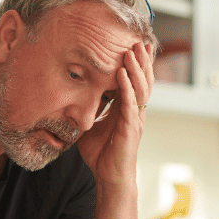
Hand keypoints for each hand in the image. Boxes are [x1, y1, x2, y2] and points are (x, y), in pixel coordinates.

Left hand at [77, 43, 153, 186]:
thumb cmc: (101, 154)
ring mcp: (134, 119)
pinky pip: (130, 103)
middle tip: (139, 40)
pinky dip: (127, 87)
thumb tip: (74, 97)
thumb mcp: (92, 125)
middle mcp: (134, 112)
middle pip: (143, 80)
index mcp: (127, 110)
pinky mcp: (130, 128)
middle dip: (142, 60)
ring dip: (136, 68)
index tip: (135, 46)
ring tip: (133, 50)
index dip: (137, 65)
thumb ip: (90, 109)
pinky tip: (123, 73)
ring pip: (140, 88)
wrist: (109, 178)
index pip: (135, 82)